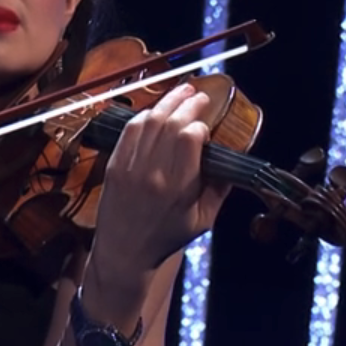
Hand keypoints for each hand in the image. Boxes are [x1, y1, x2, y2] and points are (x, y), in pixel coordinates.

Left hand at [91, 83, 227, 273]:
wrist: (124, 252)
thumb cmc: (165, 238)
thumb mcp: (202, 220)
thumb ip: (219, 189)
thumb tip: (232, 160)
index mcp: (177, 188)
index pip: (189, 138)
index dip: (200, 125)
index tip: (206, 127)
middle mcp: (151, 174)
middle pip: (170, 123)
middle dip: (188, 104)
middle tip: (200, 96)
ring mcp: (129, 167)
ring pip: (149, 121)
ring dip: (167, 102)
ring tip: (182, 93)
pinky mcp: (114, 165)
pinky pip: (129, 130)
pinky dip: (144, 115)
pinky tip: (156, 110)